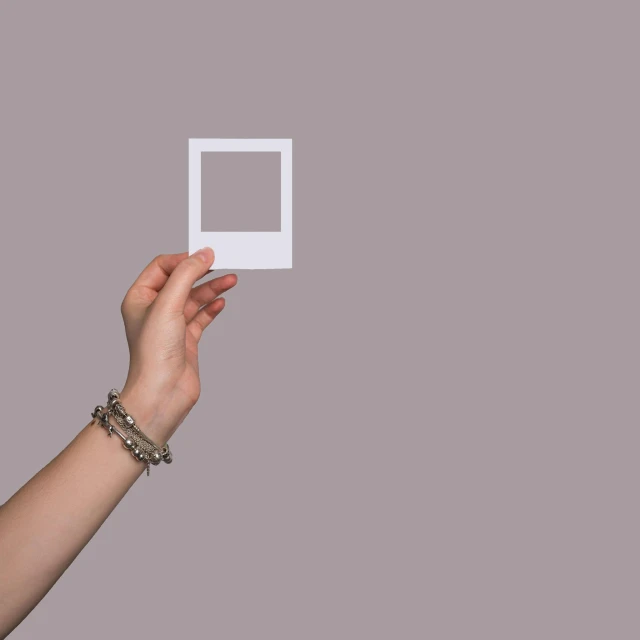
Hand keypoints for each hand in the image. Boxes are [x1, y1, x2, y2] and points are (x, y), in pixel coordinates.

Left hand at [117, 247, 237, 443]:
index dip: (184, 258)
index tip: (206, 253)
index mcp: (139, 298)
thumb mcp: (168, 304)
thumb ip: (186, 275)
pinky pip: (201, 317)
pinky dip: (212, 308)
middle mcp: (154, 310)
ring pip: (194, 298)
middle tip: (223, 262)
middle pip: (181, 281)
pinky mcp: (186, 340)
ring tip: (231, 280)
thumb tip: (204, 253)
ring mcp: (170, 326)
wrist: (162, 393)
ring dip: (212, 289)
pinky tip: (222, 301)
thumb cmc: (153, 354)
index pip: (162, 267)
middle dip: (202, 272)